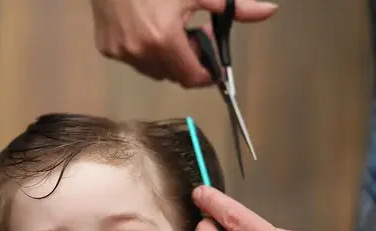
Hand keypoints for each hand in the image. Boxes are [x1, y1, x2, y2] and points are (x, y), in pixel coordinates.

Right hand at [90, 0, 276, 87]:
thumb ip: (232, 7)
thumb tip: (268, 12)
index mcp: (164, 41)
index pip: (192, 78)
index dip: (206, 73)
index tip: (212, 60)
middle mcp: (140, 54)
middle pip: (173, 75)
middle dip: (187, 60)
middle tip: (190, 31)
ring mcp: (121, 53)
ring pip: (153, 70)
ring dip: (165, 57)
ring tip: (167, 27)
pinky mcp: (107, 49)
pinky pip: (133, 60)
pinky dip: (143, 50)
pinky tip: (143, 27)